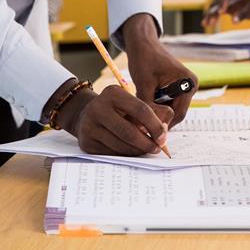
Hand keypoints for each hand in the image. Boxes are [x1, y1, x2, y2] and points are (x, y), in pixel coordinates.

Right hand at [58, 85, 173, 155]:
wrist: (86, 114)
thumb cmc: (116, 109)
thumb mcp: (130, 102)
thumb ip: (151, 111)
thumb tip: (163, 130)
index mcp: (113, 93)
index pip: (140, 110)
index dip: (155, 126)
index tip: (163, 137)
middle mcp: (98, 108)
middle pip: (129, 132)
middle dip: (147, 143)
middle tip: (157, 149)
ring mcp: (90, 126)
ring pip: (121, 146)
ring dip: (137, 151)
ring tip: (146, 150)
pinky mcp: (86, 143)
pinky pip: (111, 154)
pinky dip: (124, 155)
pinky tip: (130, 151)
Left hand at [123, 14, 197, 124]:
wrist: (142, 43)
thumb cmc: (144, 58)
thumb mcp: (144, 84)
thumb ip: (147, 106)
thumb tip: (145, 128)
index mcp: (188, 83)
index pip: (178, 114)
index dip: (164, 125)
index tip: (147, 133)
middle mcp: (189, 85)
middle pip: (176, 113)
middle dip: (160, 120)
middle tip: (142, 127)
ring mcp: (183, 86)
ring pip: (170, 109)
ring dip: (157, 113)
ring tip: (141, 116)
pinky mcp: (176, 86)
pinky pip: (167, 102)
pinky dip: (156, 106)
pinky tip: (144, 107)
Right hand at [202, 0, 249, 26]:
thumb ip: (244, 14)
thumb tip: (234, 21)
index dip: (224, 2)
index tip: (222, 11)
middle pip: (219, 0)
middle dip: (215, 11)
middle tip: (212, 21)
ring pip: (214, 6)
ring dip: (210, 15)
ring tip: (206, 24)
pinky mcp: (222, 4)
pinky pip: (214, 10)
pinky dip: (210, 16)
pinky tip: (205, 23)